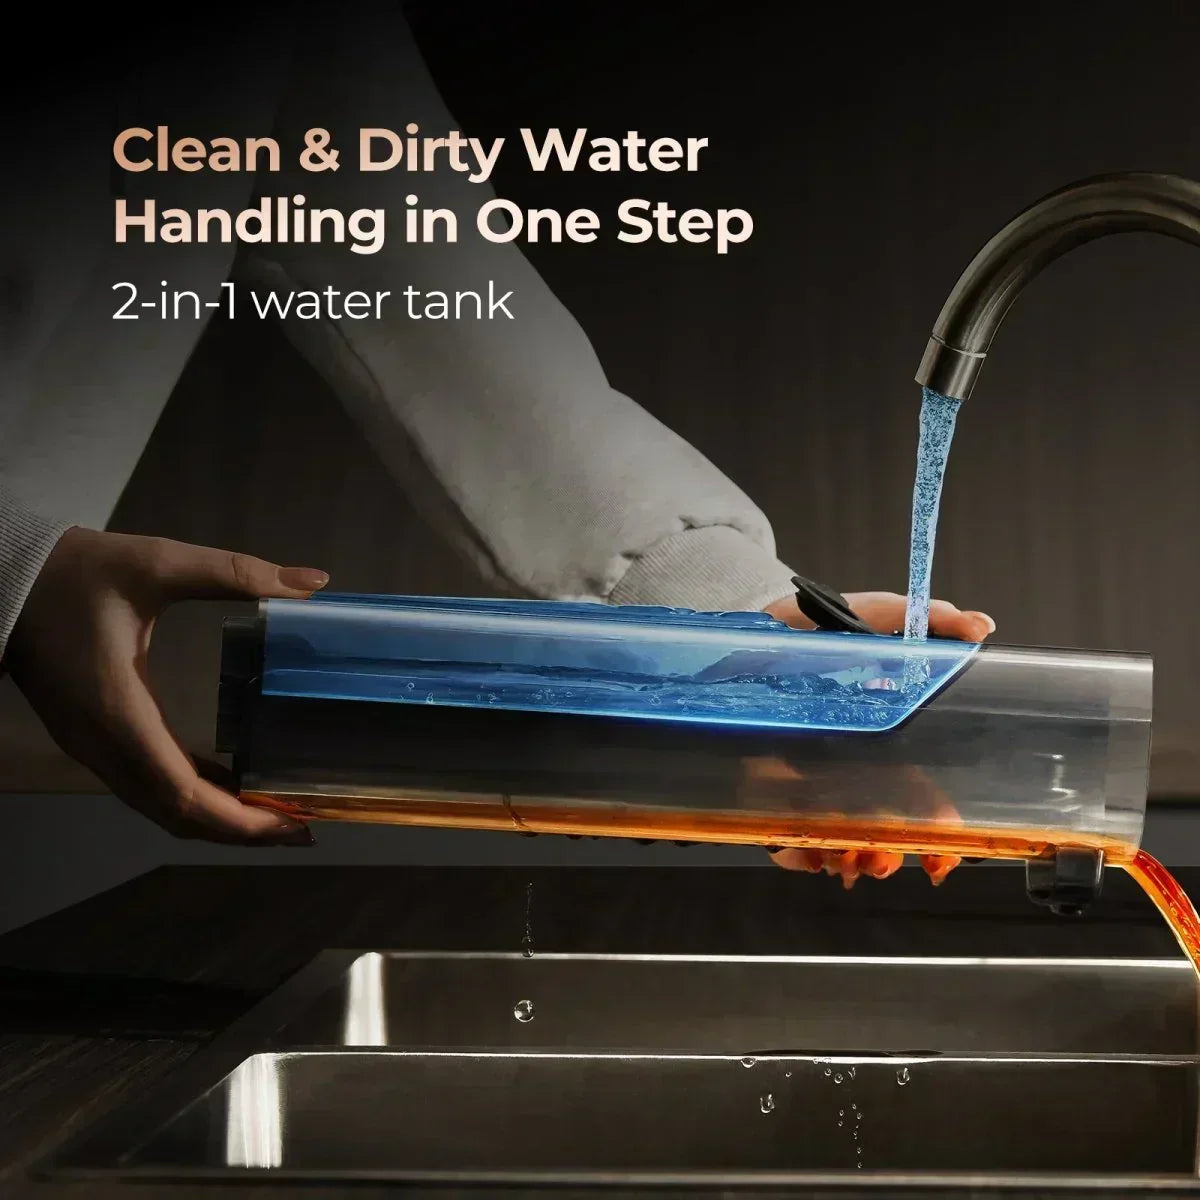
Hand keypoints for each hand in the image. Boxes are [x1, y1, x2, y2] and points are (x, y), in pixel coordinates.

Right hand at [5, 528, 329, 844]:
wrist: (0, 579)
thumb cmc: (76, 572)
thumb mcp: (158, 563)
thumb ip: (236, 573)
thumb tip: (315, 583)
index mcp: (120, 712)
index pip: (182, 794)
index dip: (239, 819)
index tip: (293, 824)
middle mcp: (103, 745)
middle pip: (176, 815)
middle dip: (240, 830)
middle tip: (303, 829)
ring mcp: (93, 748)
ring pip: (158, 807)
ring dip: (217, 820)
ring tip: (278, 815)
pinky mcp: (92, 740)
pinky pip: (146, 785)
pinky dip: (192, 797)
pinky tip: (232, 786)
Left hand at [759, 587, 995, 887]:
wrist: (750, 632)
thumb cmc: (815, 628)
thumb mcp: (872, 614)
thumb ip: (927, 620)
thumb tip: (980, 625)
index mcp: (885, 739)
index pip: (922, 793)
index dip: (939, 825)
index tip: (947, 845)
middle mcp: (849, 768)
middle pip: (884, 829)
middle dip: (893, 855)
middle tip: (891, 862)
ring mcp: (808, 784)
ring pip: (840, 842)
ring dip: (852, 860)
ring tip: (853, 860)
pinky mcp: (767, 792)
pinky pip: (787, 840)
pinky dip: (801, 857)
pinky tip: (810, 854)